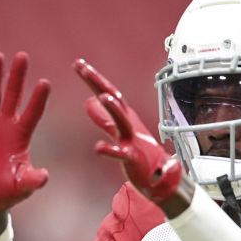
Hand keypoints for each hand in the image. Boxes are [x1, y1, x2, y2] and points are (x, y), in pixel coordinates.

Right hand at [0, 52, 50, 210]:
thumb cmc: (6, 194)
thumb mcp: (21, 188)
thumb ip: (31, 181)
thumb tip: (44, 176)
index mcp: (20, 139)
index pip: (32, 114)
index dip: (38, 99)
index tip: (45, 82)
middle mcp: (5, 127)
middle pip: (13, 97)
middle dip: (17, 77)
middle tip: (22, 56)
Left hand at [75, 59, 184, 204]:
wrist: (161, 175)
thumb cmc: (140, 152)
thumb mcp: (119, 131)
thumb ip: (103, 117)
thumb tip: (88, 101)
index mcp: (125, 116)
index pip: (107, 92)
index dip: (93, 79)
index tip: (79, 64)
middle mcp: (129, 124)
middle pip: (113, 99)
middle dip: (98, 83)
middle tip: (83, 68)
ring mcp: (132, 140)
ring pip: (122, 121)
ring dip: (113, 109)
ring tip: (102, 96)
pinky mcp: (133, 158)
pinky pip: (121, 153)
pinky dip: (110, 150)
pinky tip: (98, 148)